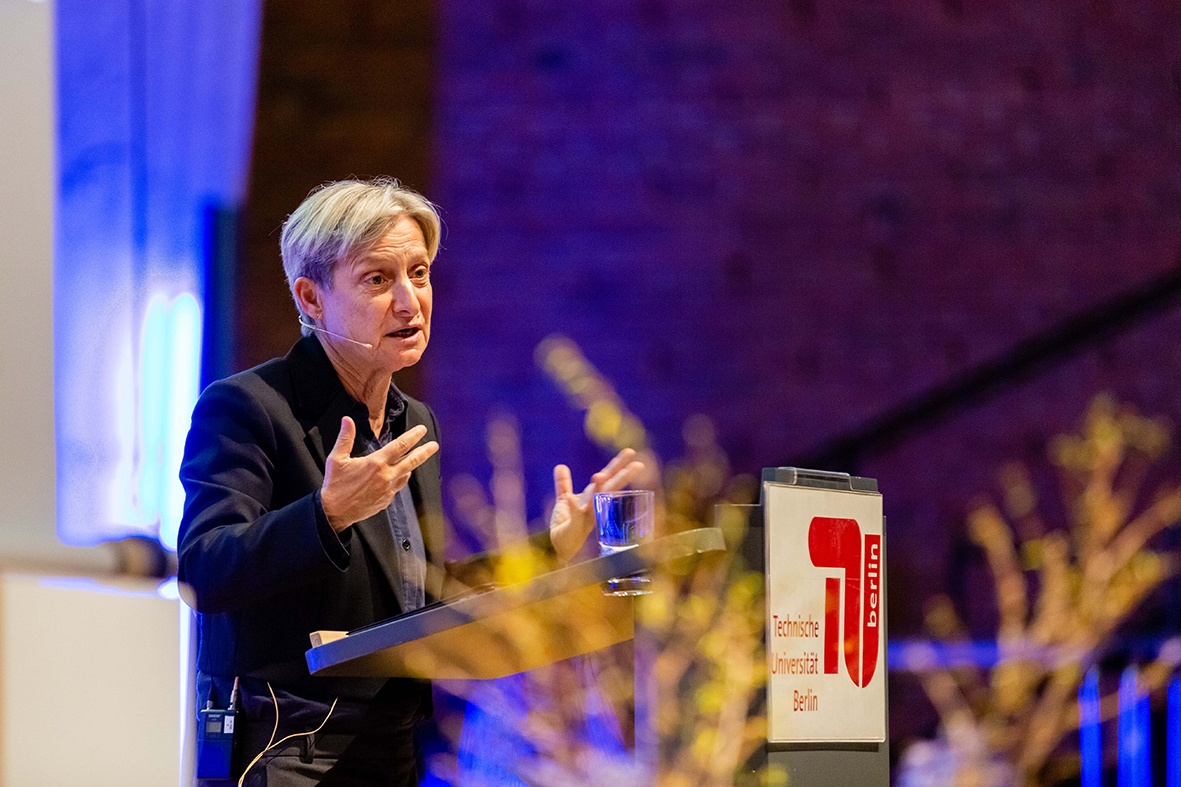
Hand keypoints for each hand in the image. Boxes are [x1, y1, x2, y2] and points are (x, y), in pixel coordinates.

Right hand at [320, 417, 438, 532]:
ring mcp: (388, 489)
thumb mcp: (336, 459)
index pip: (400, 446)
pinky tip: (402, 474)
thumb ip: (345, 438)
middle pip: (411, 461)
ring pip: (406, 474)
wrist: (335, 512)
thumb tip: (347, 420)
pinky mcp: (386, 500)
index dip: (413, 437)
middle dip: (424, 451)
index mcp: (376, 463)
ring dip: (413, 465)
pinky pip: (398, 486)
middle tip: (434, 445)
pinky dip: (401, 478)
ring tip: (418, 457)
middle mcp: (386, 476)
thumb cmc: (334, 485)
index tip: (422, 430)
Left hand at [549, 448, 644, 564]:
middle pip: (610, 489)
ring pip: (595, 501)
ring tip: (599, 476)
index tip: (630, 452)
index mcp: (592, 498)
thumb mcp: (563, 501)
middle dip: (622, 476)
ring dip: (597, 490)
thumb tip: (560, 466)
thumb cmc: (565, 528)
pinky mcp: (575, 528)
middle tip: (639, 465)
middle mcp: (593, 507)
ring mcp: (585, 518)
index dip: (618, 465)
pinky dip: (572, 507)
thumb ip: (563, 485)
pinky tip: (569, 499)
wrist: (557, 549)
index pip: (608, 478)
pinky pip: (574, 516)